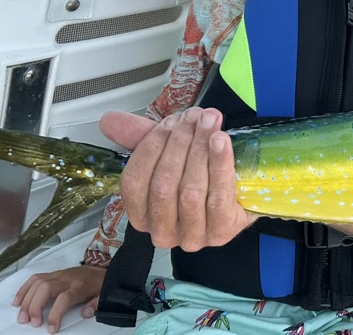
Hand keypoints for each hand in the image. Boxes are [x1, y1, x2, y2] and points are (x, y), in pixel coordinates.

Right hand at [12, 265, 104, 333]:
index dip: (56, 314)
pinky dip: (24, 290)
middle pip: (45, 288)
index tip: (51, 329)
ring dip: (26, 300)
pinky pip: (35, 278)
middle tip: (32, 323)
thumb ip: (95, 305)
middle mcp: (66, 279)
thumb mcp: (102, 296)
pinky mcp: (52, 274)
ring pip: (38, 282)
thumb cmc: (98, 285)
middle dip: (34, 306)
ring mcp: (58, 275)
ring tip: (22, 317)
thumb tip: (85, 313)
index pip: (64, 298)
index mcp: (79, 286)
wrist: (100, 271)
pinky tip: (18, 302)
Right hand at [99, 107, 253, 250]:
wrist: (243, 193)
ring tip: (209, 122)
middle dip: (179, 143)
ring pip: (190, 191)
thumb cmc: (200, 175)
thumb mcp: (168, 153)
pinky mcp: (222, 231)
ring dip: (199, 149)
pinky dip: (219, 163)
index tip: (171, 121)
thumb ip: (140, 137)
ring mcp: (193, 236)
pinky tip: (221, 140)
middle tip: (195, 117)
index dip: (151, 147)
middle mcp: (163, 232)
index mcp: (141, 215)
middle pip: (163, 185)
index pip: (134, 182)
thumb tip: (109, 120)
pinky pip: (218, 196)